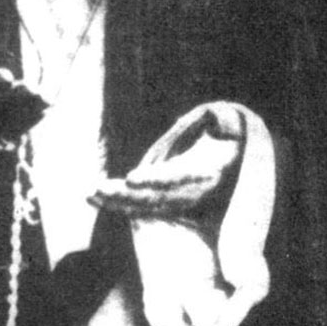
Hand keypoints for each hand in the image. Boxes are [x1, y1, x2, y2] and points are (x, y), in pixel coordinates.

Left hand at [89, 106, 242, 222]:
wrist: (235, 161)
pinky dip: (116, 204)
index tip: (131, 178)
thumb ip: (210, 119)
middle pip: (155, 198)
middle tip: (100, 189)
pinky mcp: (166, 205)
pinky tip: (93, 198)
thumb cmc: (224, 133)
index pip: (178, 178)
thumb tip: (206, 118)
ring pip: (144, 206)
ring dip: (116, 201)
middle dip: (126, 195)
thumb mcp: (224, 122)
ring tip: (91, 193)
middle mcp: (192, 193)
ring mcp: (179, 203)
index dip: (155, 179)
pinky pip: (139, 207)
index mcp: (207, 173)